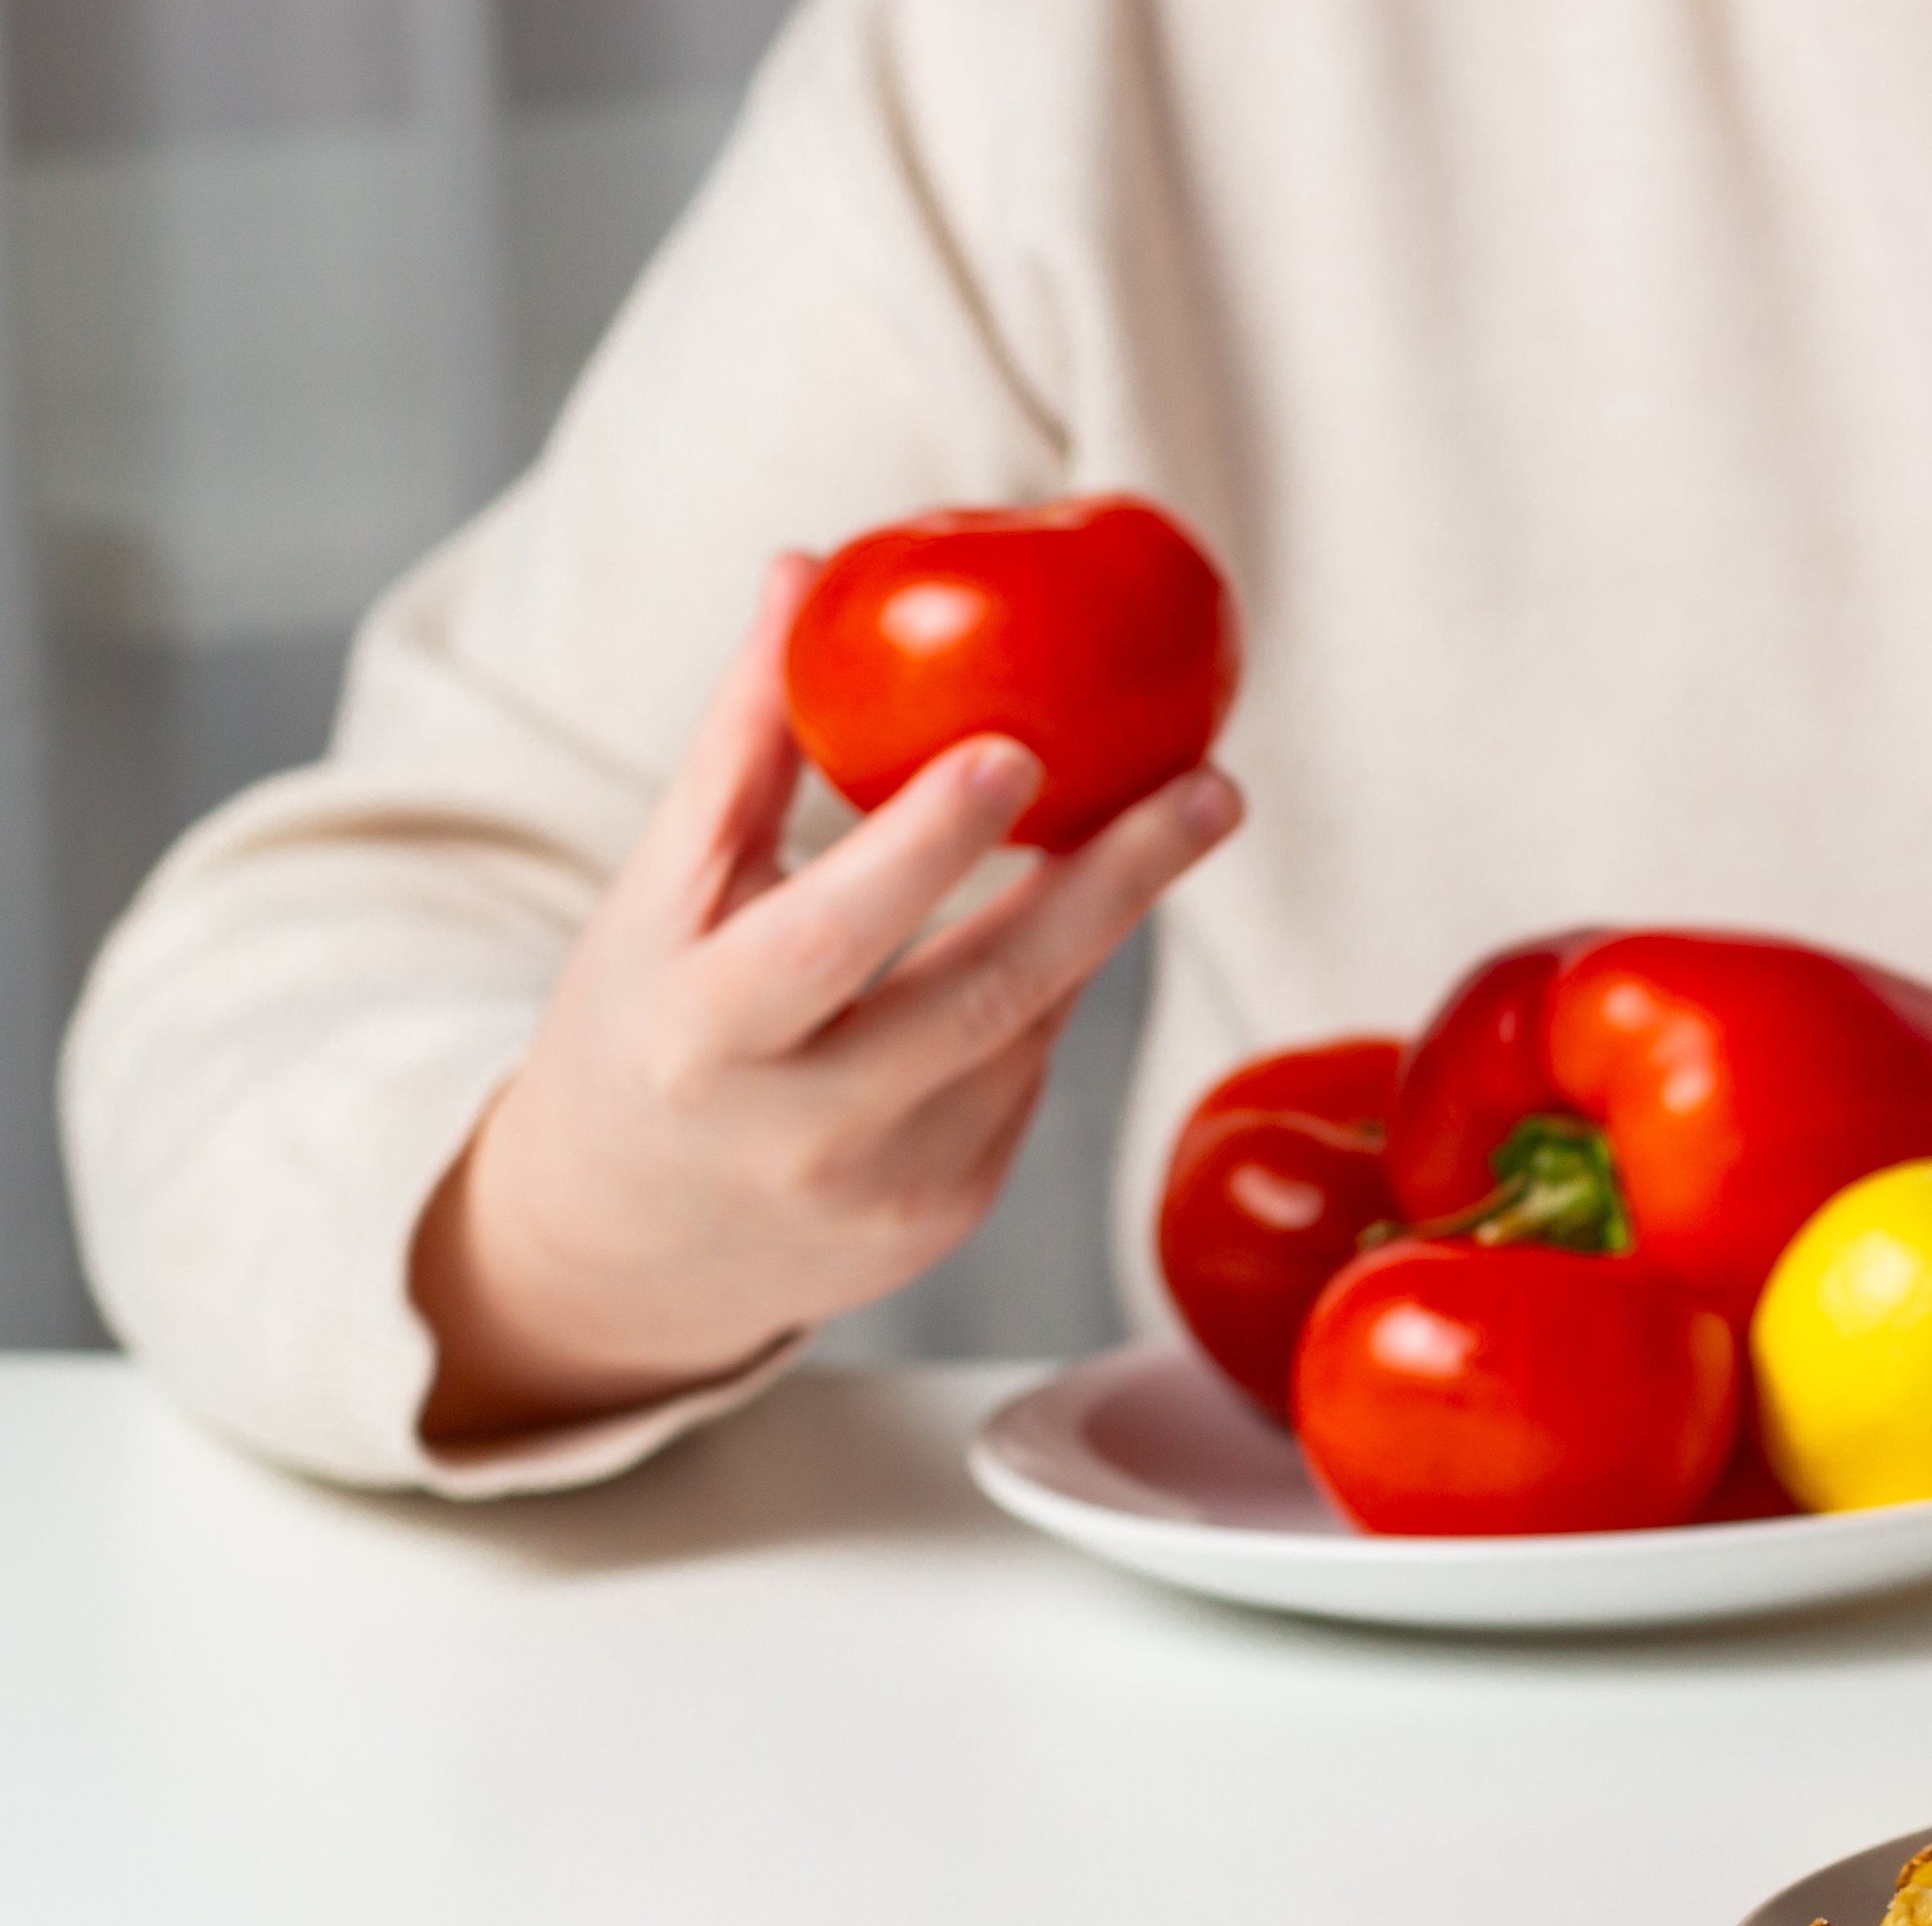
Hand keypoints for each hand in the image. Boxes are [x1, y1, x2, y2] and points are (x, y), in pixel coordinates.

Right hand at [410, 556, 1241, 1444]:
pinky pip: (1026, 1081)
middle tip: (1209, 787)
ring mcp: (887, 1190)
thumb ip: (741, 743)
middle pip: (985, 994)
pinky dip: (1046, 996)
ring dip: (1094, 921)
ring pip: (1026, 1030)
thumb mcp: (660, 893)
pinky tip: (1053, 938)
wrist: (619, 1245)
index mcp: (702, 1035)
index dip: (925, 845)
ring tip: (1165, 820)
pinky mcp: (945, 1220)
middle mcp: (799, 1129)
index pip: (831, 932)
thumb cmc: (640, 1026)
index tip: (1021, 751)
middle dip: (1114, 883)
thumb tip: (805, 570)